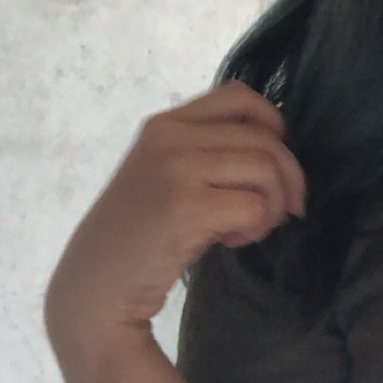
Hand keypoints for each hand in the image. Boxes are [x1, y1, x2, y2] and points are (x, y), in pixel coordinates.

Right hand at [45, 81, 306, 361]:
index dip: (273, 125)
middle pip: (264, 138)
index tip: (275, 164)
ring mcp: (176, 169)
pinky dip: (256, 228)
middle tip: (280, 213)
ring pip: (266, 170)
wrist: (95, 285)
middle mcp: (170, 136)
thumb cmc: (137, 237)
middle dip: (287, 179)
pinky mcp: (187, 207)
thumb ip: (208, 153)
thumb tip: (278, 151)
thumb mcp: (167, 176)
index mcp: (166, 124)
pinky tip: (230, 241)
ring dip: (272, 207)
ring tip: (247, 229)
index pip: (239, 96)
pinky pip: (255, 207)